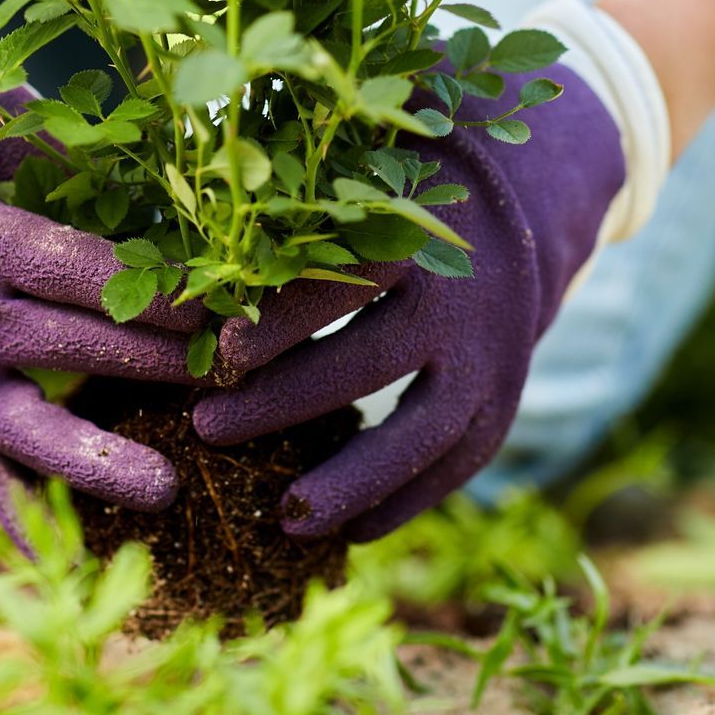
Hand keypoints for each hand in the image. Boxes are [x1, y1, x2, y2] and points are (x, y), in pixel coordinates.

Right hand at [0, 88, 206, 541]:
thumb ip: (45, 138)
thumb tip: (126, 162)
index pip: (68, 268)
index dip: (141, 290)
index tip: (215, 307)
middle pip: (61, 346)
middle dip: (151, 364)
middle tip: (234, 376)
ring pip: (19, 428)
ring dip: (91, 462)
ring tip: (167, 493)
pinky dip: (26, 521)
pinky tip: (76, 569)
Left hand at [191, 66, 624, 541]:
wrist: (514, 218)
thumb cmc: (395, 198)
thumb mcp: (356, 179)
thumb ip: (291, 203)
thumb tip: (200, 218)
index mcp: (414, 234)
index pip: (344, 278)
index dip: (284, 315)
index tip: (221, 349)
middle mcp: (458, 300)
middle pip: (370, 361)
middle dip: (284, 400)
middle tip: (206, 427)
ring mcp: (489, 360)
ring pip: (422, 433)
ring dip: (350, 481)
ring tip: (280, 519)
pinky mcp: (502, 402)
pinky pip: (456, 467)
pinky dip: (406, 504)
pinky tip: (349, 535)